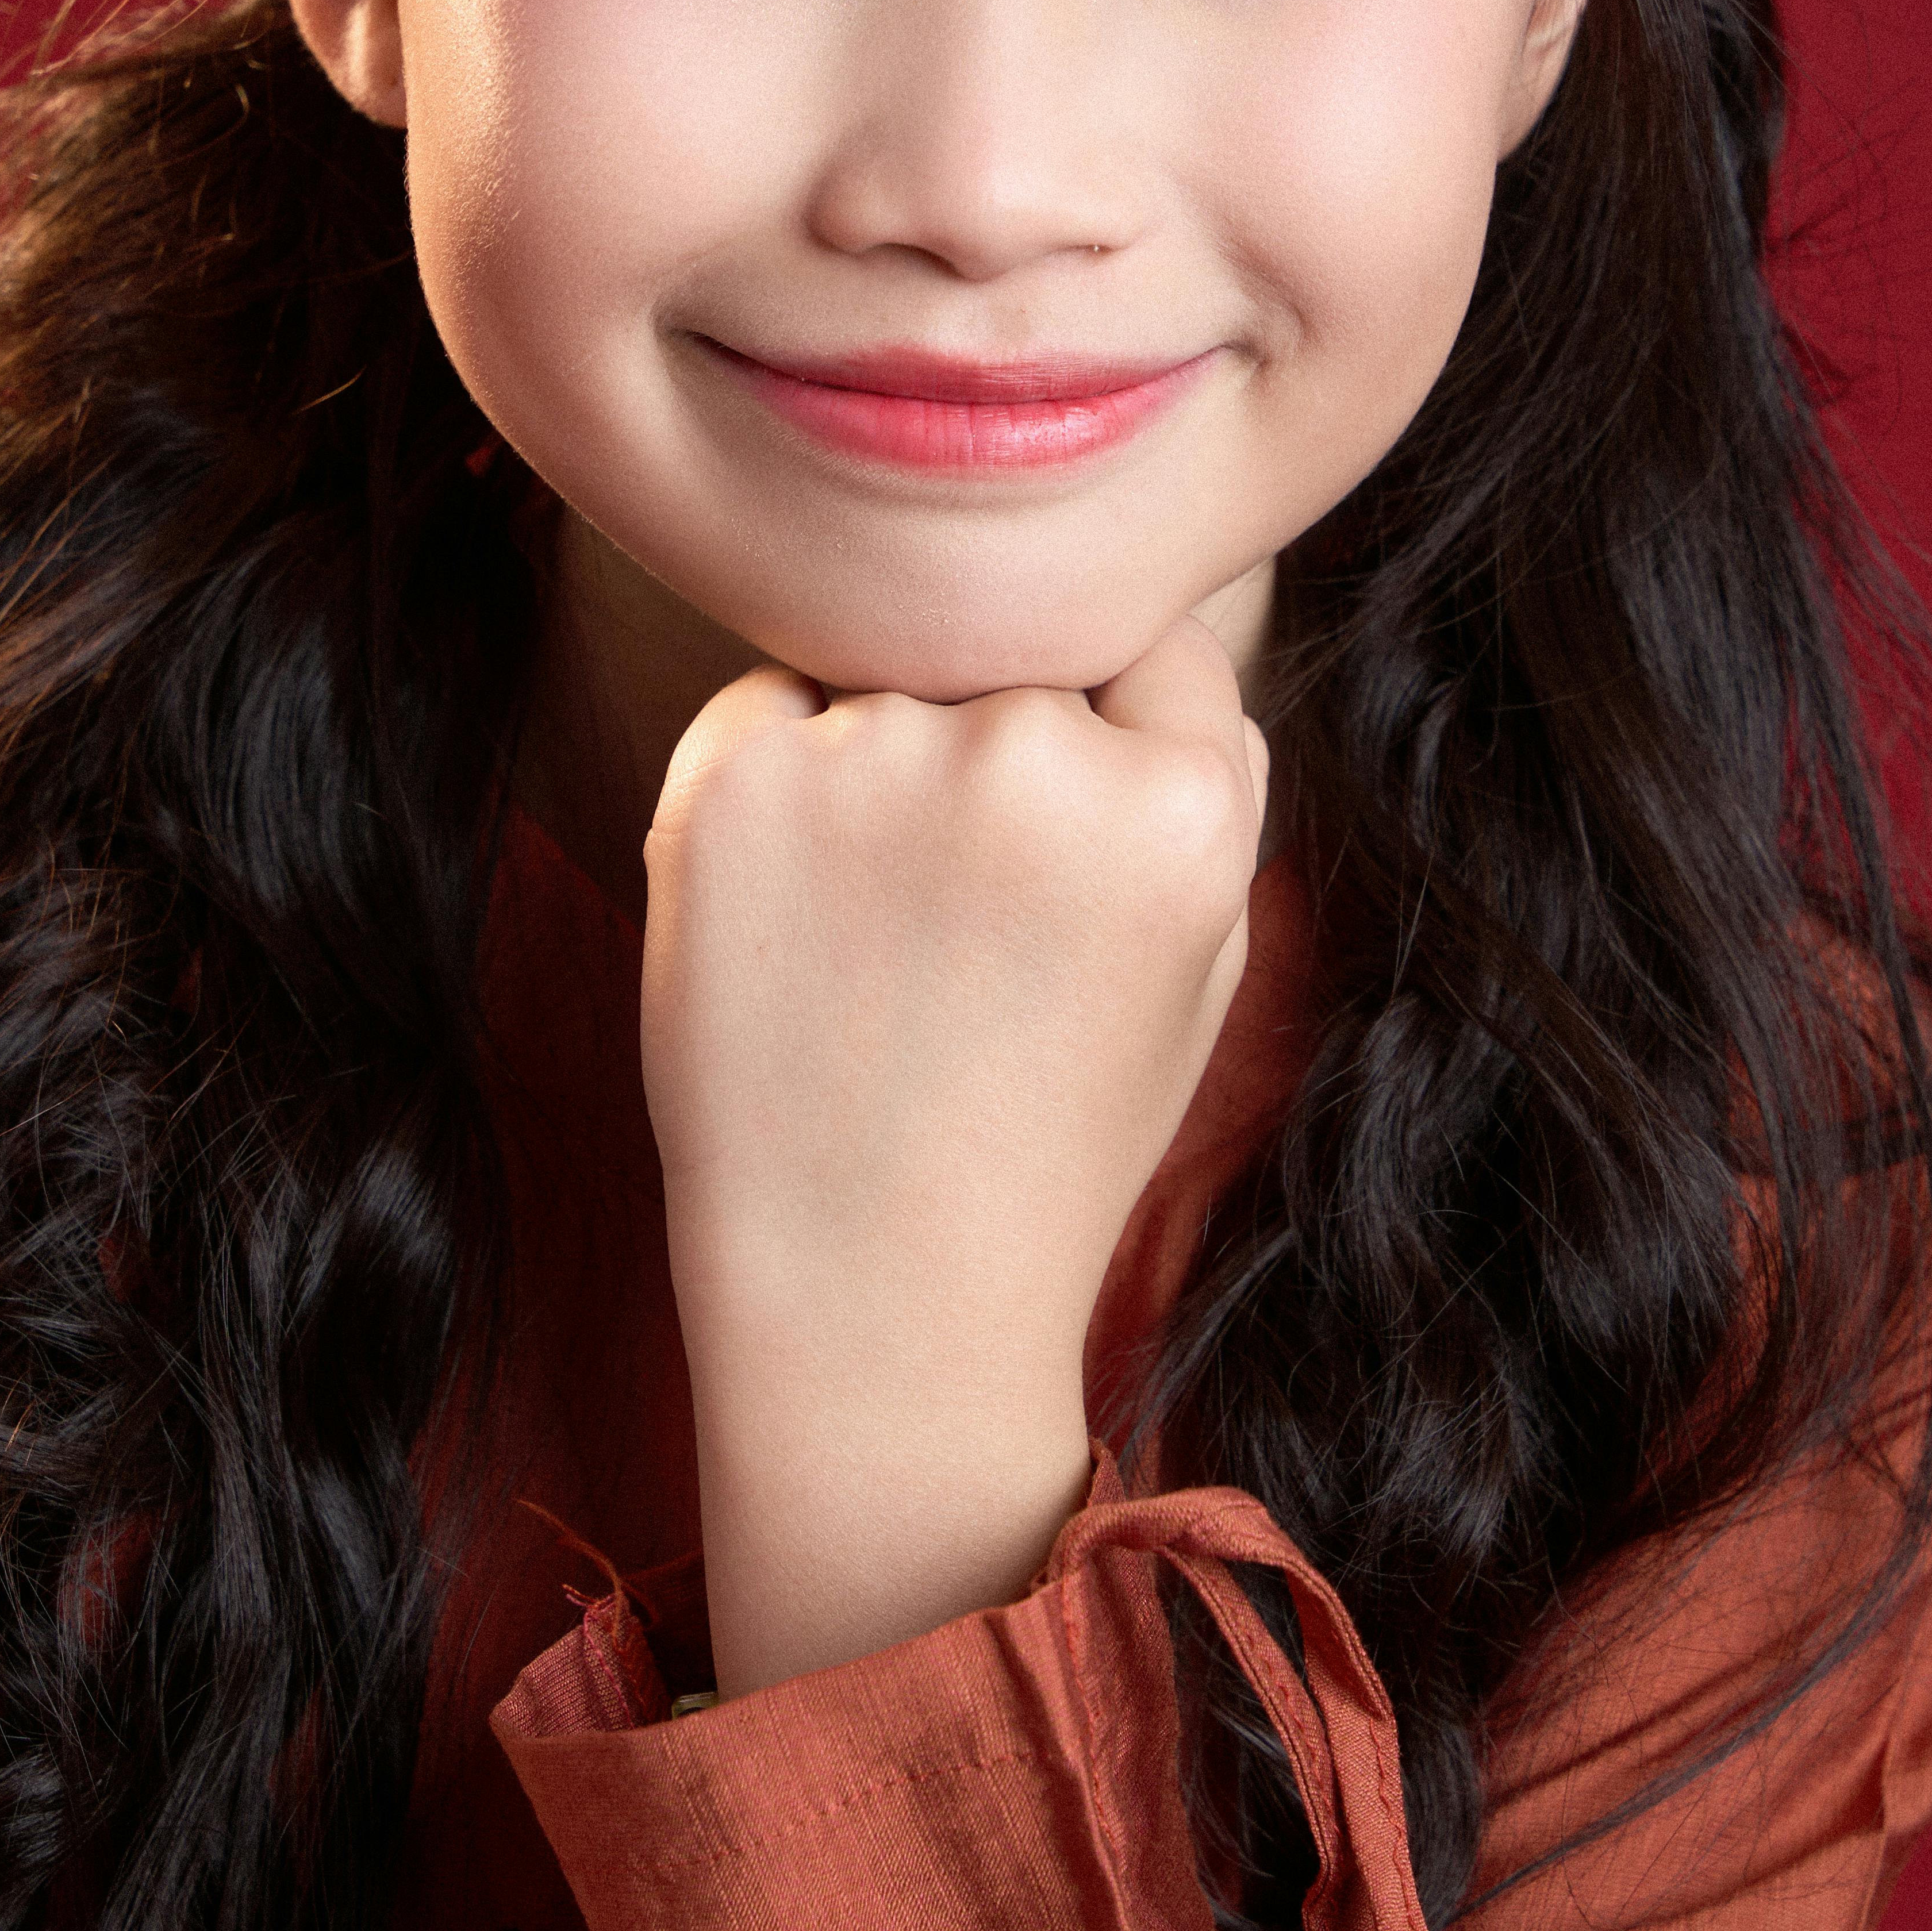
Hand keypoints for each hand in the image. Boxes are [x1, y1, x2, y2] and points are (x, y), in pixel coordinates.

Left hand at [640, 619, 1267, 1693]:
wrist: (869, 1291)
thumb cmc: (1043, 1139)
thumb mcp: (1197, 972)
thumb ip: (1199, 792)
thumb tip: (1155, 639)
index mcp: (1181, 809)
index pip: (1159, 651)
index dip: (1111, 736)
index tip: (1064, 839)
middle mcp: (1037, 756)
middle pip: (1017, 669)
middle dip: (993, 761)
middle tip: (959, 933)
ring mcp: (879, 759)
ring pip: (888, 686)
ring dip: (880, 775)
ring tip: (874, 955)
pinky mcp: (732, 781)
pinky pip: (766, 712)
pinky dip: (773, 789)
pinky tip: (793, 930)